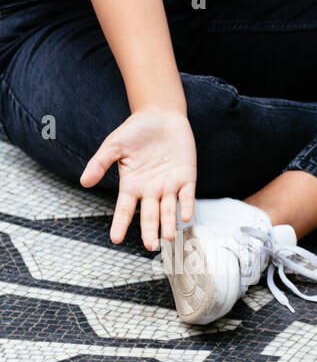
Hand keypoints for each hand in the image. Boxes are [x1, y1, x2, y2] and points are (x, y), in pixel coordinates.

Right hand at [80, 107, 196, 250]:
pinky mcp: (186, 178)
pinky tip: (186, 217)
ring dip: (169, 223)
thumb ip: (100, 163)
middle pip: (149, 215)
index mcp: (132, 185)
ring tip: (169, 237)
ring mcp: (169, 185)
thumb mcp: (114, 145)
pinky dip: (187, 206)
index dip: (120, 224)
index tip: (115, 239)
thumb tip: (84, 182)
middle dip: (149, 230)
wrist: (161, 116)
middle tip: (151, 246)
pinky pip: (187, 196)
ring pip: (169, 210)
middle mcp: (151, 190)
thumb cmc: (135, 130)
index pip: (124, 209)